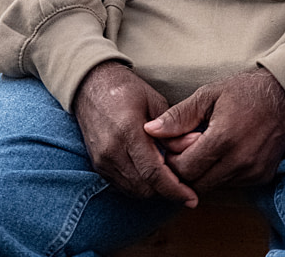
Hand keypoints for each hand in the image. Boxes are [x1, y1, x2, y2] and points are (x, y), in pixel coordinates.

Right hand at [74, 62, 197, 206]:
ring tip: (170, 179)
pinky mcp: (98, 165)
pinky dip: (139, 185)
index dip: (174, 189)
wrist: (90, 85)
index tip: (191, 198)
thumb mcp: (155, 101)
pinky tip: (151, 174)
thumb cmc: (126, 88)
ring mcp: (102, 160)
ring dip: (153, 190)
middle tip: (185, 185)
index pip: (153, 173)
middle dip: (167, 191)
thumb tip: (194, 146)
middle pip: (144, 188)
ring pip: (134, 191)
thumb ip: (173, 129)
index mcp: (128, 131)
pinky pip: (123, 186)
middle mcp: (112, 150)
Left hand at [143, 69, 284, 191]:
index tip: (170, 147)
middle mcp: (239, 161)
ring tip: (202, 149)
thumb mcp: (209, 94)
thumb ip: (179, 116)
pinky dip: (220, 174)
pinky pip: (231, 185)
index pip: (184, 169)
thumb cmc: (245, 91)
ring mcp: (252, 172)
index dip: (172, 161)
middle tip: (182, 151)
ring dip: (202, 174)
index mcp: (223, 138)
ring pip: (213, 187)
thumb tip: (150, 130)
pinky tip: (221, 154)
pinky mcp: (261, 177)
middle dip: (184, 171)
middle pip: (196, 184)